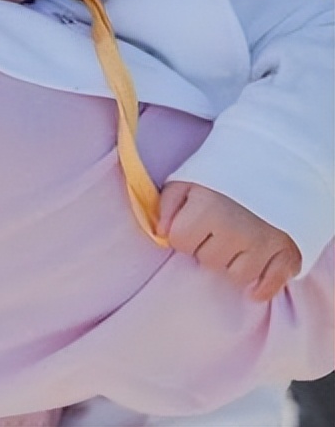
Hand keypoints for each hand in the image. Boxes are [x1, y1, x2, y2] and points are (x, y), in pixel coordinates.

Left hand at [158, 181, 301, 301]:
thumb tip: (161, 234)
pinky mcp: (288, 255)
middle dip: (208, 247)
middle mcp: (236, 230)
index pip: (180, 242)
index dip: (183, 232)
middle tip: (219, 226)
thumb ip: (167, 205)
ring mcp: (264, 245)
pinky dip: (261, 285)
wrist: (274, 163)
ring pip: (236, 276)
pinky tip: (257, 269)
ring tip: (238, 239)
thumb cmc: (223, 175)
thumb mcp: (187, 179)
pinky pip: (268, 287)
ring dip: (233, 262)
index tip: (194, 220)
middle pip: (208, 261)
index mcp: (208, 208)